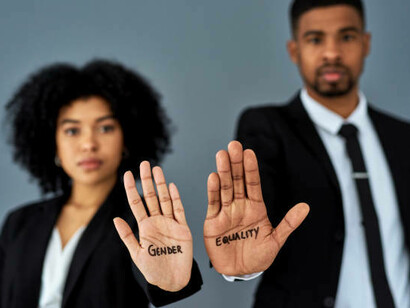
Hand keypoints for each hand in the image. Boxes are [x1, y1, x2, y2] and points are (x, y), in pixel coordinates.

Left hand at [114, 161, 192, 291]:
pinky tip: (172, 187)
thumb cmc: (153, 270)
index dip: (131, 189)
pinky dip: (176, 199)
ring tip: (157, 170)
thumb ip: (127, 236)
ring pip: (165, 199)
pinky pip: (179, 210)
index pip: (136, 203)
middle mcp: (157, 221)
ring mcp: (170, 223)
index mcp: (144, 226)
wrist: (173, 281)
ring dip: (161, 185)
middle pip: (151, 196)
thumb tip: (115, 219)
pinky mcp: (182, 228)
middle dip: (147, 180)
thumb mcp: (137, 254)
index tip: (127, 174)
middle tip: (144, 164)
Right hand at [204, 141, 308, 275]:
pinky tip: (213, 177)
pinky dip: (213, 191)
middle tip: (233, 145)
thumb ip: (288, 223)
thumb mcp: (276, 241)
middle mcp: (240, 206)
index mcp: (256, 208)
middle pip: (238, 181)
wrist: (240, 271)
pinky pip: (214, 203)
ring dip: (223, 172)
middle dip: (236, 163)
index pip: (253, 184)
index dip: (251, 168)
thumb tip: (305, 207)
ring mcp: (226, 212)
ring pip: (225, 188)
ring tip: (222, 156)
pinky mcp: (213, 221)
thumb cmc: (258, 256)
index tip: (250, 152)